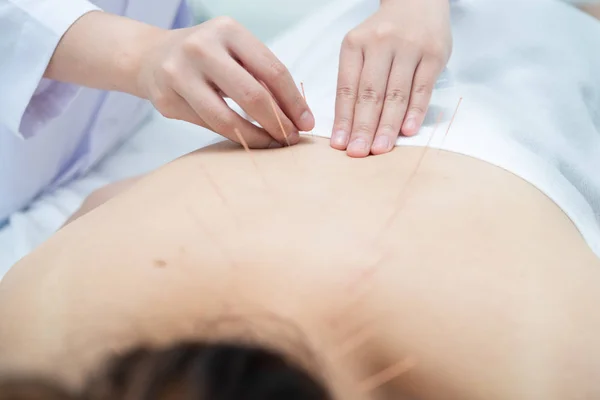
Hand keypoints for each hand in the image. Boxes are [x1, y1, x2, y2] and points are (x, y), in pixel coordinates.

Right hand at [137, 17, 314, 147]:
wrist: (152, 57)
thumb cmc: (207, 56)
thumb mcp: (234, 51)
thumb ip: (262, 75)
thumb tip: (298, 115)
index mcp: (227, 30)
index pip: (272, 70)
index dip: (293, 101)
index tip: (306, 122)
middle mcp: (201, 48)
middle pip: (252, 96)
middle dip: (278, 123)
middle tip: (291, 138)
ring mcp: (179, 74)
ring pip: (227, 119)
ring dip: (256, 137)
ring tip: (272, 144)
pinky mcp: (167, 100)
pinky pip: (208, 126)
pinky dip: (233, 136)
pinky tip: (247, 139)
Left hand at [331, 0, 451, 156]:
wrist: (417, 1)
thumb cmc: (384, 35)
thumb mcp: (362, 48)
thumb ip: (356, 80)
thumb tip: (349, 126)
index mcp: (355, 44)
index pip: (347, 88)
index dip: (343, 118)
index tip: (339, 143)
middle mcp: (381, 43)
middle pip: (370, 94)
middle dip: (363, 127)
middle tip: (358, 152)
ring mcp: (409, 47)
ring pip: (396, 94)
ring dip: (387, 126)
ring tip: (379, 149)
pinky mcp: (434, 54)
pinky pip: (422, 88)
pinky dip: (415, 112)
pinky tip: (407, 132)